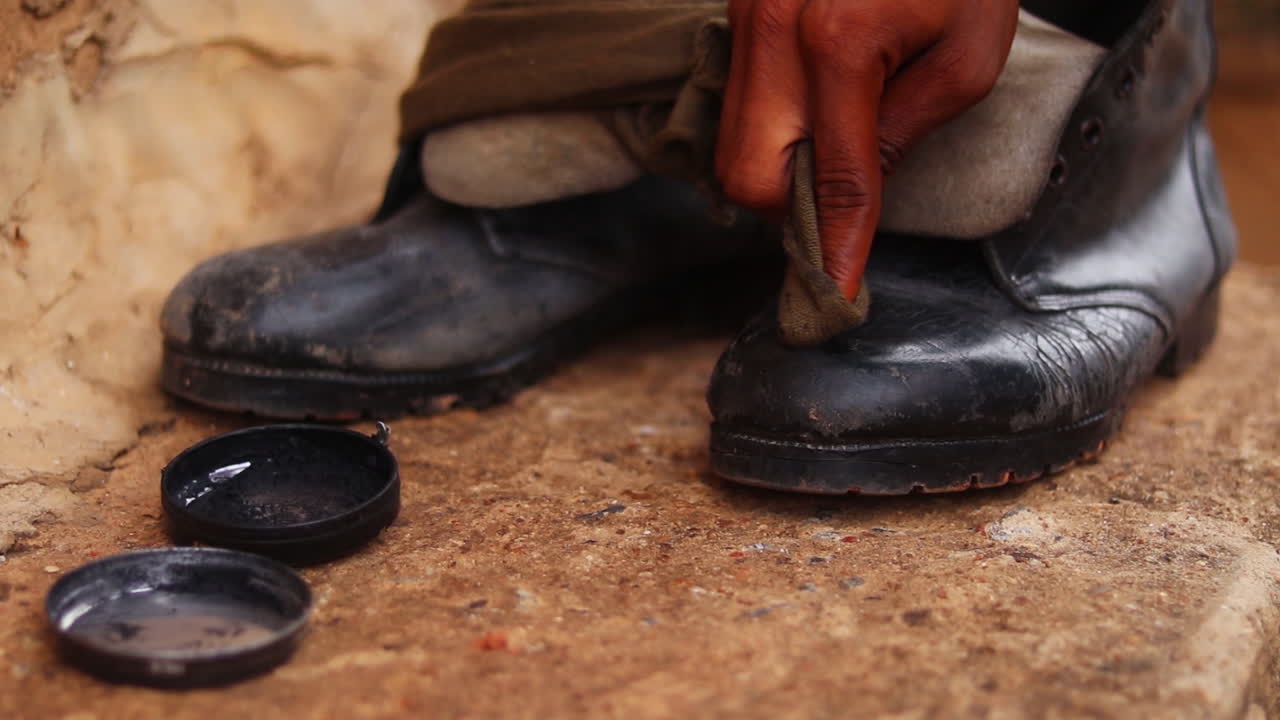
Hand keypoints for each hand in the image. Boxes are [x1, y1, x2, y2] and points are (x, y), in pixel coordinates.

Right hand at [716, 0, 1019, 299]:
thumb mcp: (967, 55)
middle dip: (785, 212)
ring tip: (827, 159)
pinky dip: (766, 130)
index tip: (837, 292)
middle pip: (746, 175)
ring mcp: (745, 14)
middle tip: (834, 212)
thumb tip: (850, 200)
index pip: (832, 177)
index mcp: (838, 41)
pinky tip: (807, 119)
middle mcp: (773, 28)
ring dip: (774, 173)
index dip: (836, 244)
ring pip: (730, 142)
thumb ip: (904, 133)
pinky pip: (735, 101)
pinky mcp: (737, 6)